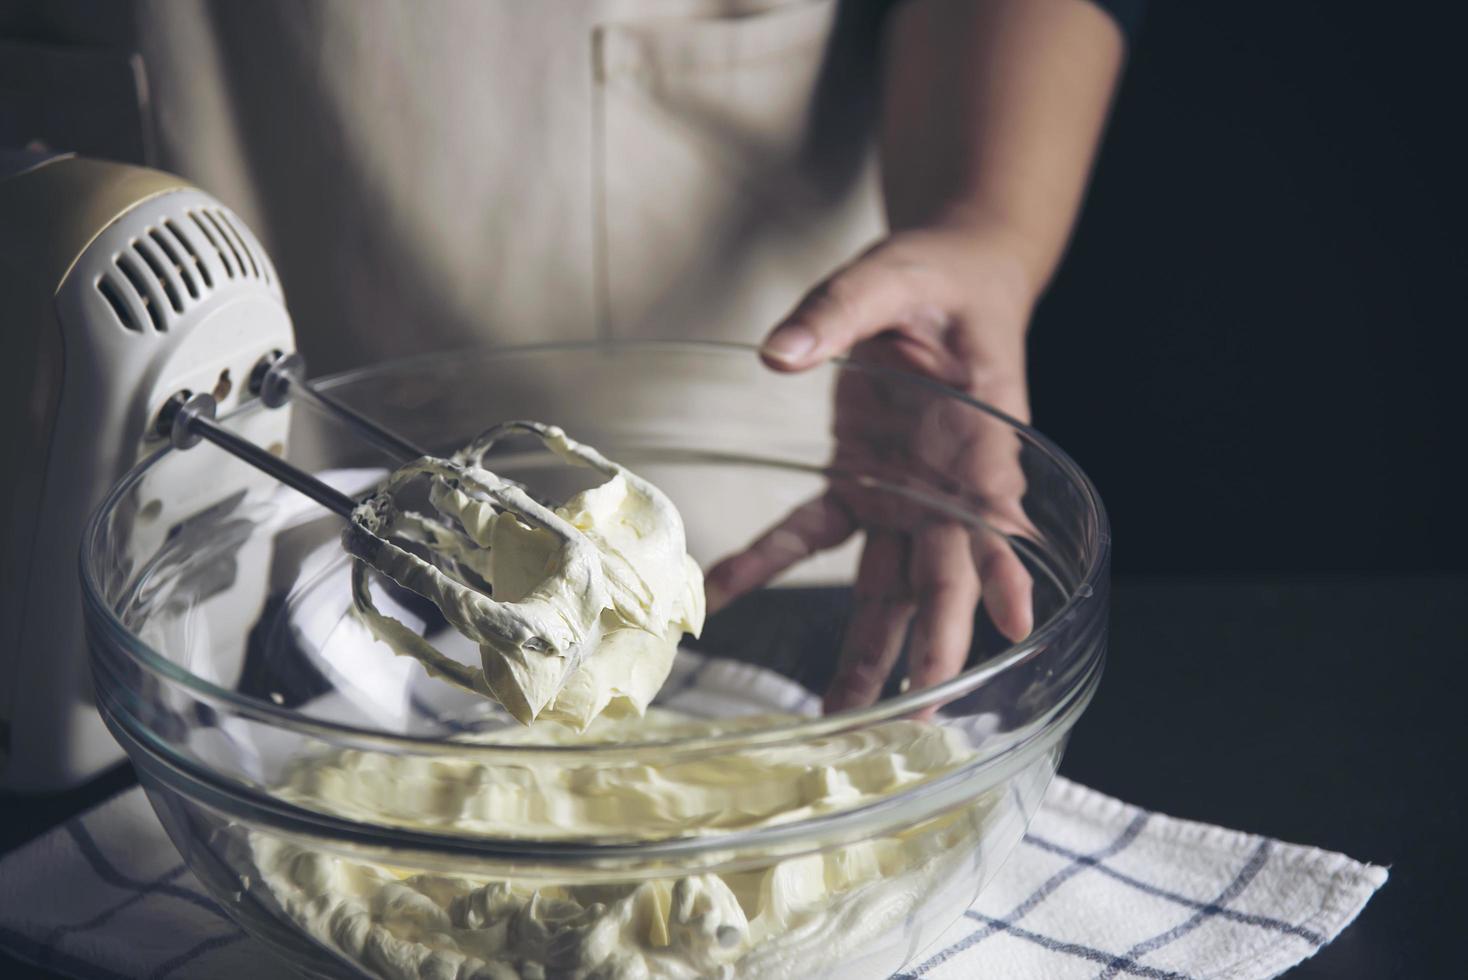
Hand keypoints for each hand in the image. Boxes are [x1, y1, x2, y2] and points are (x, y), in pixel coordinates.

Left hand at [704, 219, 1040, 712]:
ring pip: (890, 584)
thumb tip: (780, 353)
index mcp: (979, 434)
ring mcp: (905, 492)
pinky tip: (724, 591)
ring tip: (841, 714)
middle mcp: (947, 482)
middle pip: (946, 573)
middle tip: (926, 710)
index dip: (1003, 570)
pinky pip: (812, 533)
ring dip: (869, 648)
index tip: (1013, 625)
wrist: (947, 279)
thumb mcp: (890, 277)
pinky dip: (768, 562)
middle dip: (938, 642)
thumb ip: (838, 312)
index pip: (996, 511)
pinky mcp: (862, 484)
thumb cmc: (938, 281)